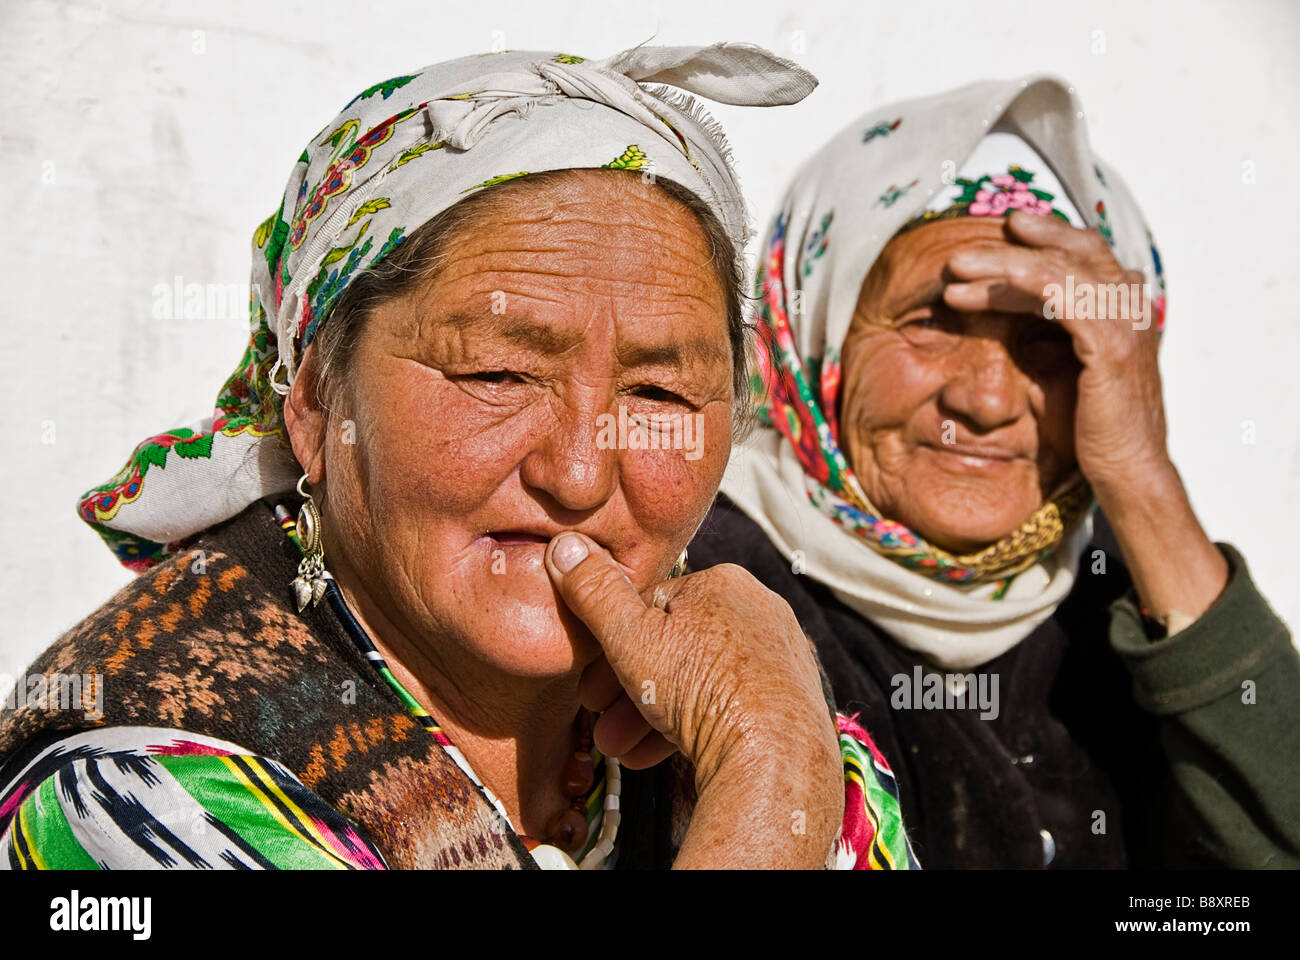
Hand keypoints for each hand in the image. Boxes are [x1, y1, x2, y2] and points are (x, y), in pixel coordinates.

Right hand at [544, 532, 843, 867]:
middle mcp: (758, 610)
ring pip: (700, 681)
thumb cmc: (703, 691)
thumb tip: (565, 546)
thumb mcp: (630, 639)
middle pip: (675, 648)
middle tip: (601, 725)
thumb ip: (595, 594)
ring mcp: (779, 656)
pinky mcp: (790, 698)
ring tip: (621, 750)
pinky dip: (692, 726)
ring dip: (652, 716)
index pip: (651, 606)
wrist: (776, 760)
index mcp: (722, 582)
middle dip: (628, 692)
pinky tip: (658, 755)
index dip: (610, 649)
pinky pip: (731, 704)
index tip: (589, 689)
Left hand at [944, 209, 1169, 491]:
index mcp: (1124, 309)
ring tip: (956, 265)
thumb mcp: (1076, 370)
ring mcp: (1123, 322)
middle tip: (972, 239)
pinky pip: (1061, 297)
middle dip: (1022, 239)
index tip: (1005, 229)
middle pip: (1073, 249)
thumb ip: (1061, 335)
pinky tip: (984, 286)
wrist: (1128, 471)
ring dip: (1002, 262)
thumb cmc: (1098, 430)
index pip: (1084, 254)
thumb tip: (1024, 316)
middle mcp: (1129, 306)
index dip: (1046, 237)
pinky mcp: (1109, 344)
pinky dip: (1022, 282)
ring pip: (1058, 268)